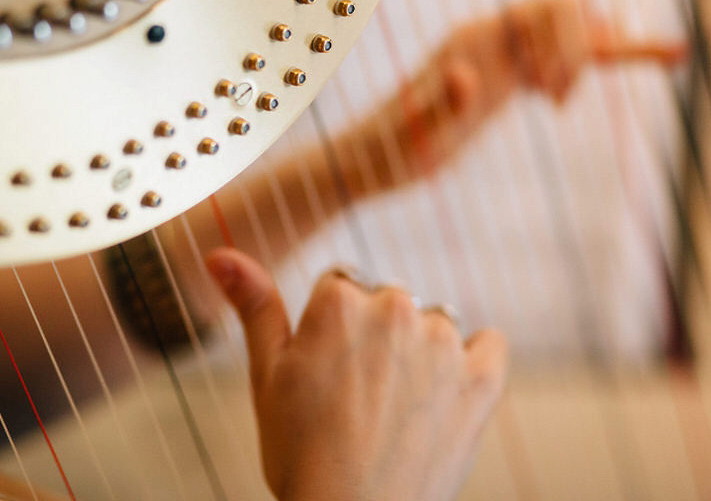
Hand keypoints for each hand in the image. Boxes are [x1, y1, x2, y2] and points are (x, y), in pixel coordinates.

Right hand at [206, 248, 507, 500]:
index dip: (329, 329)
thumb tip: (220, 254)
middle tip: (356, 398)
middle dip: (374, 337)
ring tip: (395, 409)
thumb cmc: (301, 456)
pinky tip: (450, 388)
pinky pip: (490, 344)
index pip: (339, 286)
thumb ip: (253, 306)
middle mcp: (396, 307)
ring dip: (420, 351)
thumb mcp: (265, 377)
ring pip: (432, 324)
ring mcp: (444, 343)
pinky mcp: (482, 378)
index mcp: (339, 301)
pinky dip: (474, 360)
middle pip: (386, 302)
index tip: (327, 370)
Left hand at [337, 0, 686, 187]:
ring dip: (607, 41)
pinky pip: (551, 59)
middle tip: (563, 103)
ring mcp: (497, 58)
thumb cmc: (390, 151)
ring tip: (662, 55)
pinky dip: (591, 58)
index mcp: (476, 42)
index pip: (545, 10)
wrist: (370, 160)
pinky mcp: (501, 82)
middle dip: (588, 42)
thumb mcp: (414, 136)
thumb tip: (467, 73)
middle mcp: (491, 40)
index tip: (557, 100)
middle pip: (563, 12)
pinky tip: (618, 57)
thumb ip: (441, 101)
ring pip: (564, 33)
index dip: (570, 43)